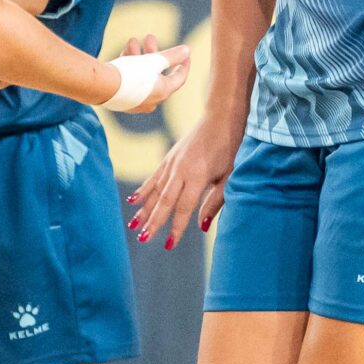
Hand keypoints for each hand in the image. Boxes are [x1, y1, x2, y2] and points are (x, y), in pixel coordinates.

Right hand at [107, 37, 192, 116]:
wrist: (101, 86)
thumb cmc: (130, 74)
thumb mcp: (153, 61)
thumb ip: (172, 56)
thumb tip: (187, 50)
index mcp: (163, 92)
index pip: (179, 78)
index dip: (183, 63)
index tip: (185, 52)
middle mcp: (151, 100)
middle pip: (157, 73)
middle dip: (153, 52)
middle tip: (149, 36)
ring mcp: (135, 101)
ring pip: (141, 74)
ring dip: (138, 56)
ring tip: (131, 40)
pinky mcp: (121, 99)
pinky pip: (130, 80)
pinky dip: (130, 66)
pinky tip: (123, 53)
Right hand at [128, 105, 237, 249]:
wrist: (220, 118)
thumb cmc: (230, 149)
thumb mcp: (229, 176)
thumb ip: (215, 201)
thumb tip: (202, 226)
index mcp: (197, 177)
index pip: (183, 208)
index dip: (176, 227)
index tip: (169, 244)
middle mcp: (180, 170)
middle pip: (164, 201)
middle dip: (153, 221)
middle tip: (142, 239)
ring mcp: (172, 163)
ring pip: (154, 190)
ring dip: (144, 209)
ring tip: (133, 226)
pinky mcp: (168, 158)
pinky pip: (153, 178)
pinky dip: (143, 190)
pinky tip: (133, 201)